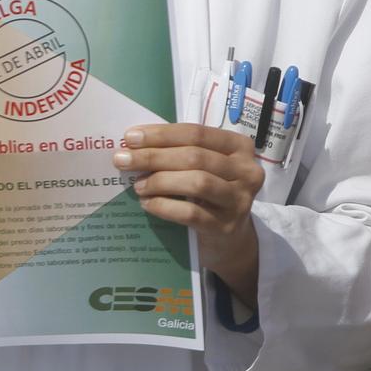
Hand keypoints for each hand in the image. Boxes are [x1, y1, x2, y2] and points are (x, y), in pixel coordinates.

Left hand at [116, 123, 265, 289]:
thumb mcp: (205, 166)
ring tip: (138, 185)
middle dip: (154, 157)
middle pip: (195, 157)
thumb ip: (180, 152)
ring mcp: (240, 200)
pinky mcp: (226, 226)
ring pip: (197, 183)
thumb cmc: (210, 193)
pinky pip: (190, 213)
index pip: (198, 134)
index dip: (162, 134)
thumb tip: (134, 146)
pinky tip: (147, 204)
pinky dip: (164, 206)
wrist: (229, 236)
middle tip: (123, 160)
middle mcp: (247, 171)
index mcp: (240, 147)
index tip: (130, 137)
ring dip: (160, 181)